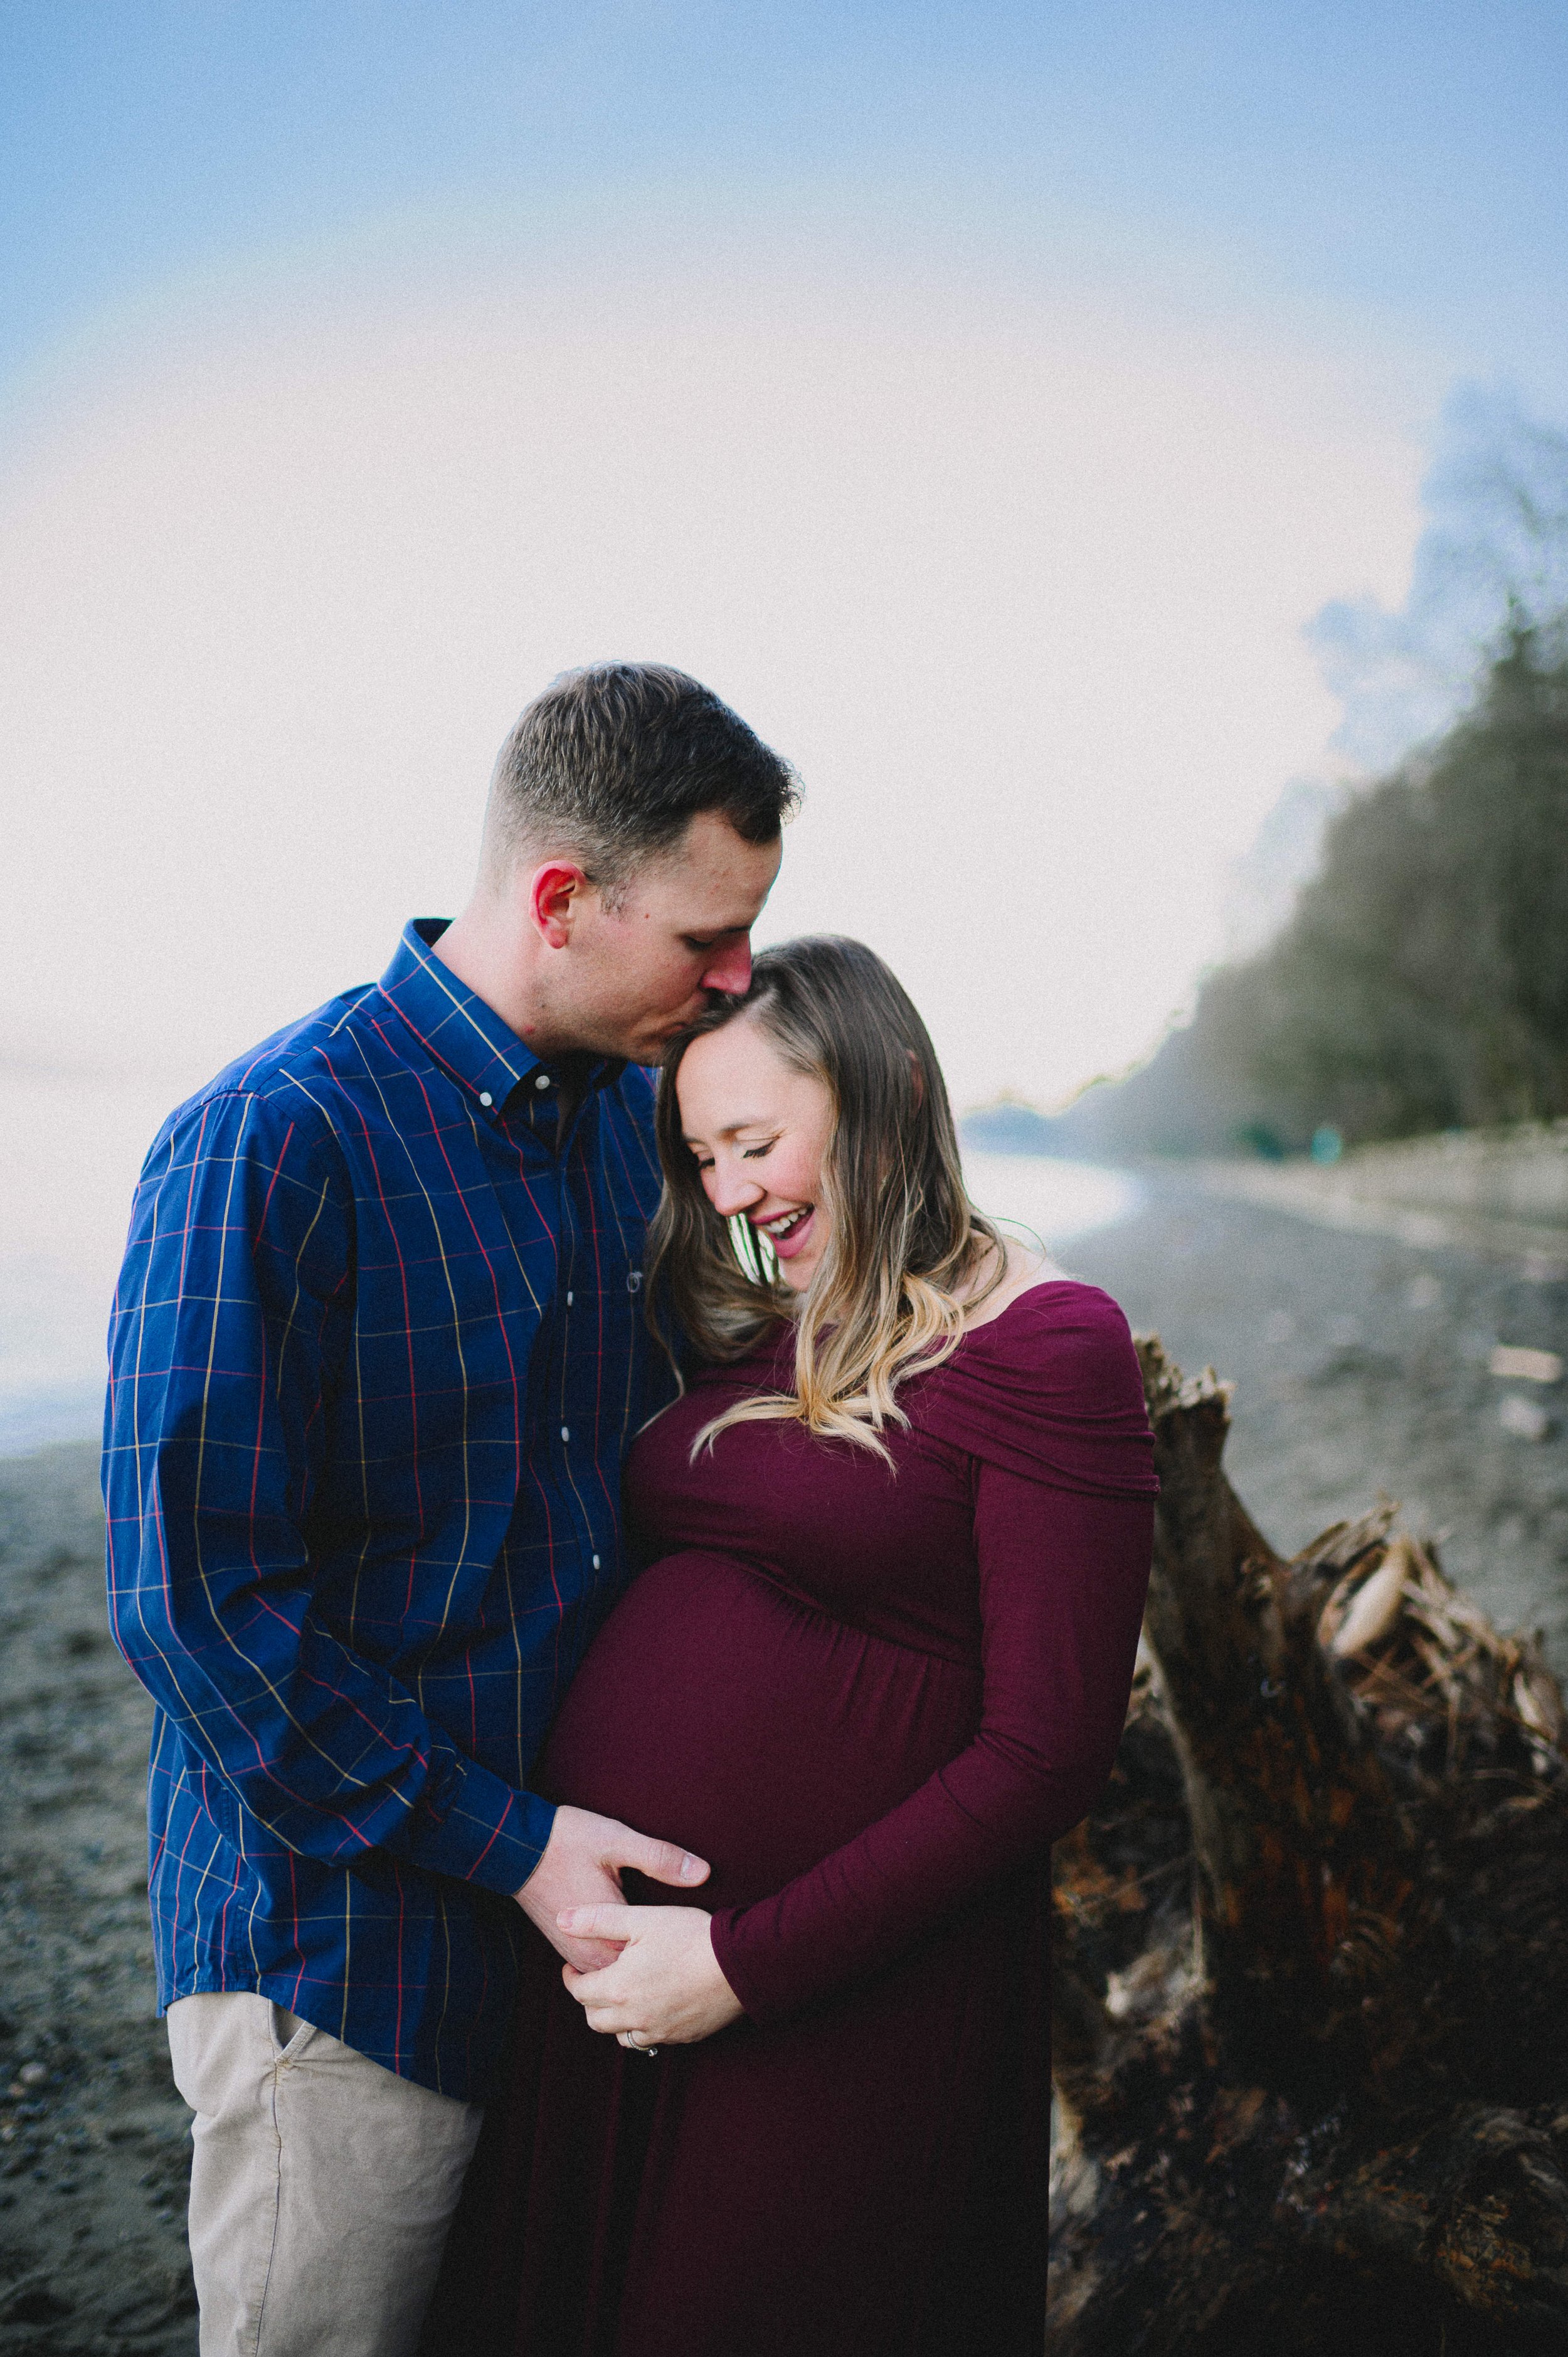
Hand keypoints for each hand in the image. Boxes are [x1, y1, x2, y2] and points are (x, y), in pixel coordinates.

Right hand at [515, 1808, 709, 1972]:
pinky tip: (634, 1956)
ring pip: (611, 1980)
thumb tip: (702, 1872)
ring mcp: (574, 1952)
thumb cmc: (567, 1841)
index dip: (678, 1960)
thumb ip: (660, 1858)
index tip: (700, 1953)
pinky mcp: (564, 1946)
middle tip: (688, 1964)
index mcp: (606, 1930)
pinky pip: (595, 1970)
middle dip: (659, 1972)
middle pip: (631, 1979)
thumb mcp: (618, 1842)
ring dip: (635, 1973)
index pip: (650, 1963)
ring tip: (665, 1964)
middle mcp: (588, 1950)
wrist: (514, 1845)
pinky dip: (615, 1966)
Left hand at [560, 1904, 743, 2046]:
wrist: (741, 1961)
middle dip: (590, 2000)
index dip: (571, 1978)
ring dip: (615, 2019)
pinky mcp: (683, 2036)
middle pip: (595, 2019)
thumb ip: (598, 1920)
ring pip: (622, 2035)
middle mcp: (634, 2018)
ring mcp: (660, 2031)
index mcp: (618, 1989)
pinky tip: (653, 2006)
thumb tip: (562, 1920)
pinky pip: (652, 2040)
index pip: (579, 1992)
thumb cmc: (690, 1935)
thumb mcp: (641, 1919)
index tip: (573, 1966)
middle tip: (597, 1980)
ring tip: (624, 1994)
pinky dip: (644, 2026)